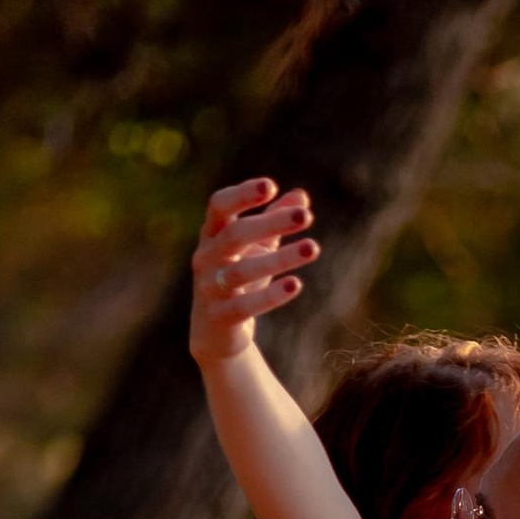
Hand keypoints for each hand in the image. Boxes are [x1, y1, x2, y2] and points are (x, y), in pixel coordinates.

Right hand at [189, 178, 321, 369]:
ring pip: (243, 271)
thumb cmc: (238, 279)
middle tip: (307, 216)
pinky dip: (271, 295)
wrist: (216, 332)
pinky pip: (245, 305)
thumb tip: (302, 197)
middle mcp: (205, 257)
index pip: (220, 206)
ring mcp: (208, 288)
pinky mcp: (219, 317)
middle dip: (272, 223)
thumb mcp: (257, 248)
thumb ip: (275, 220)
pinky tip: (296, 284)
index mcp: (212, 234)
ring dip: (281, 259)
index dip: (243, 194)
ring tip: (314, 248)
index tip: (271, 185)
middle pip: (235, 235)